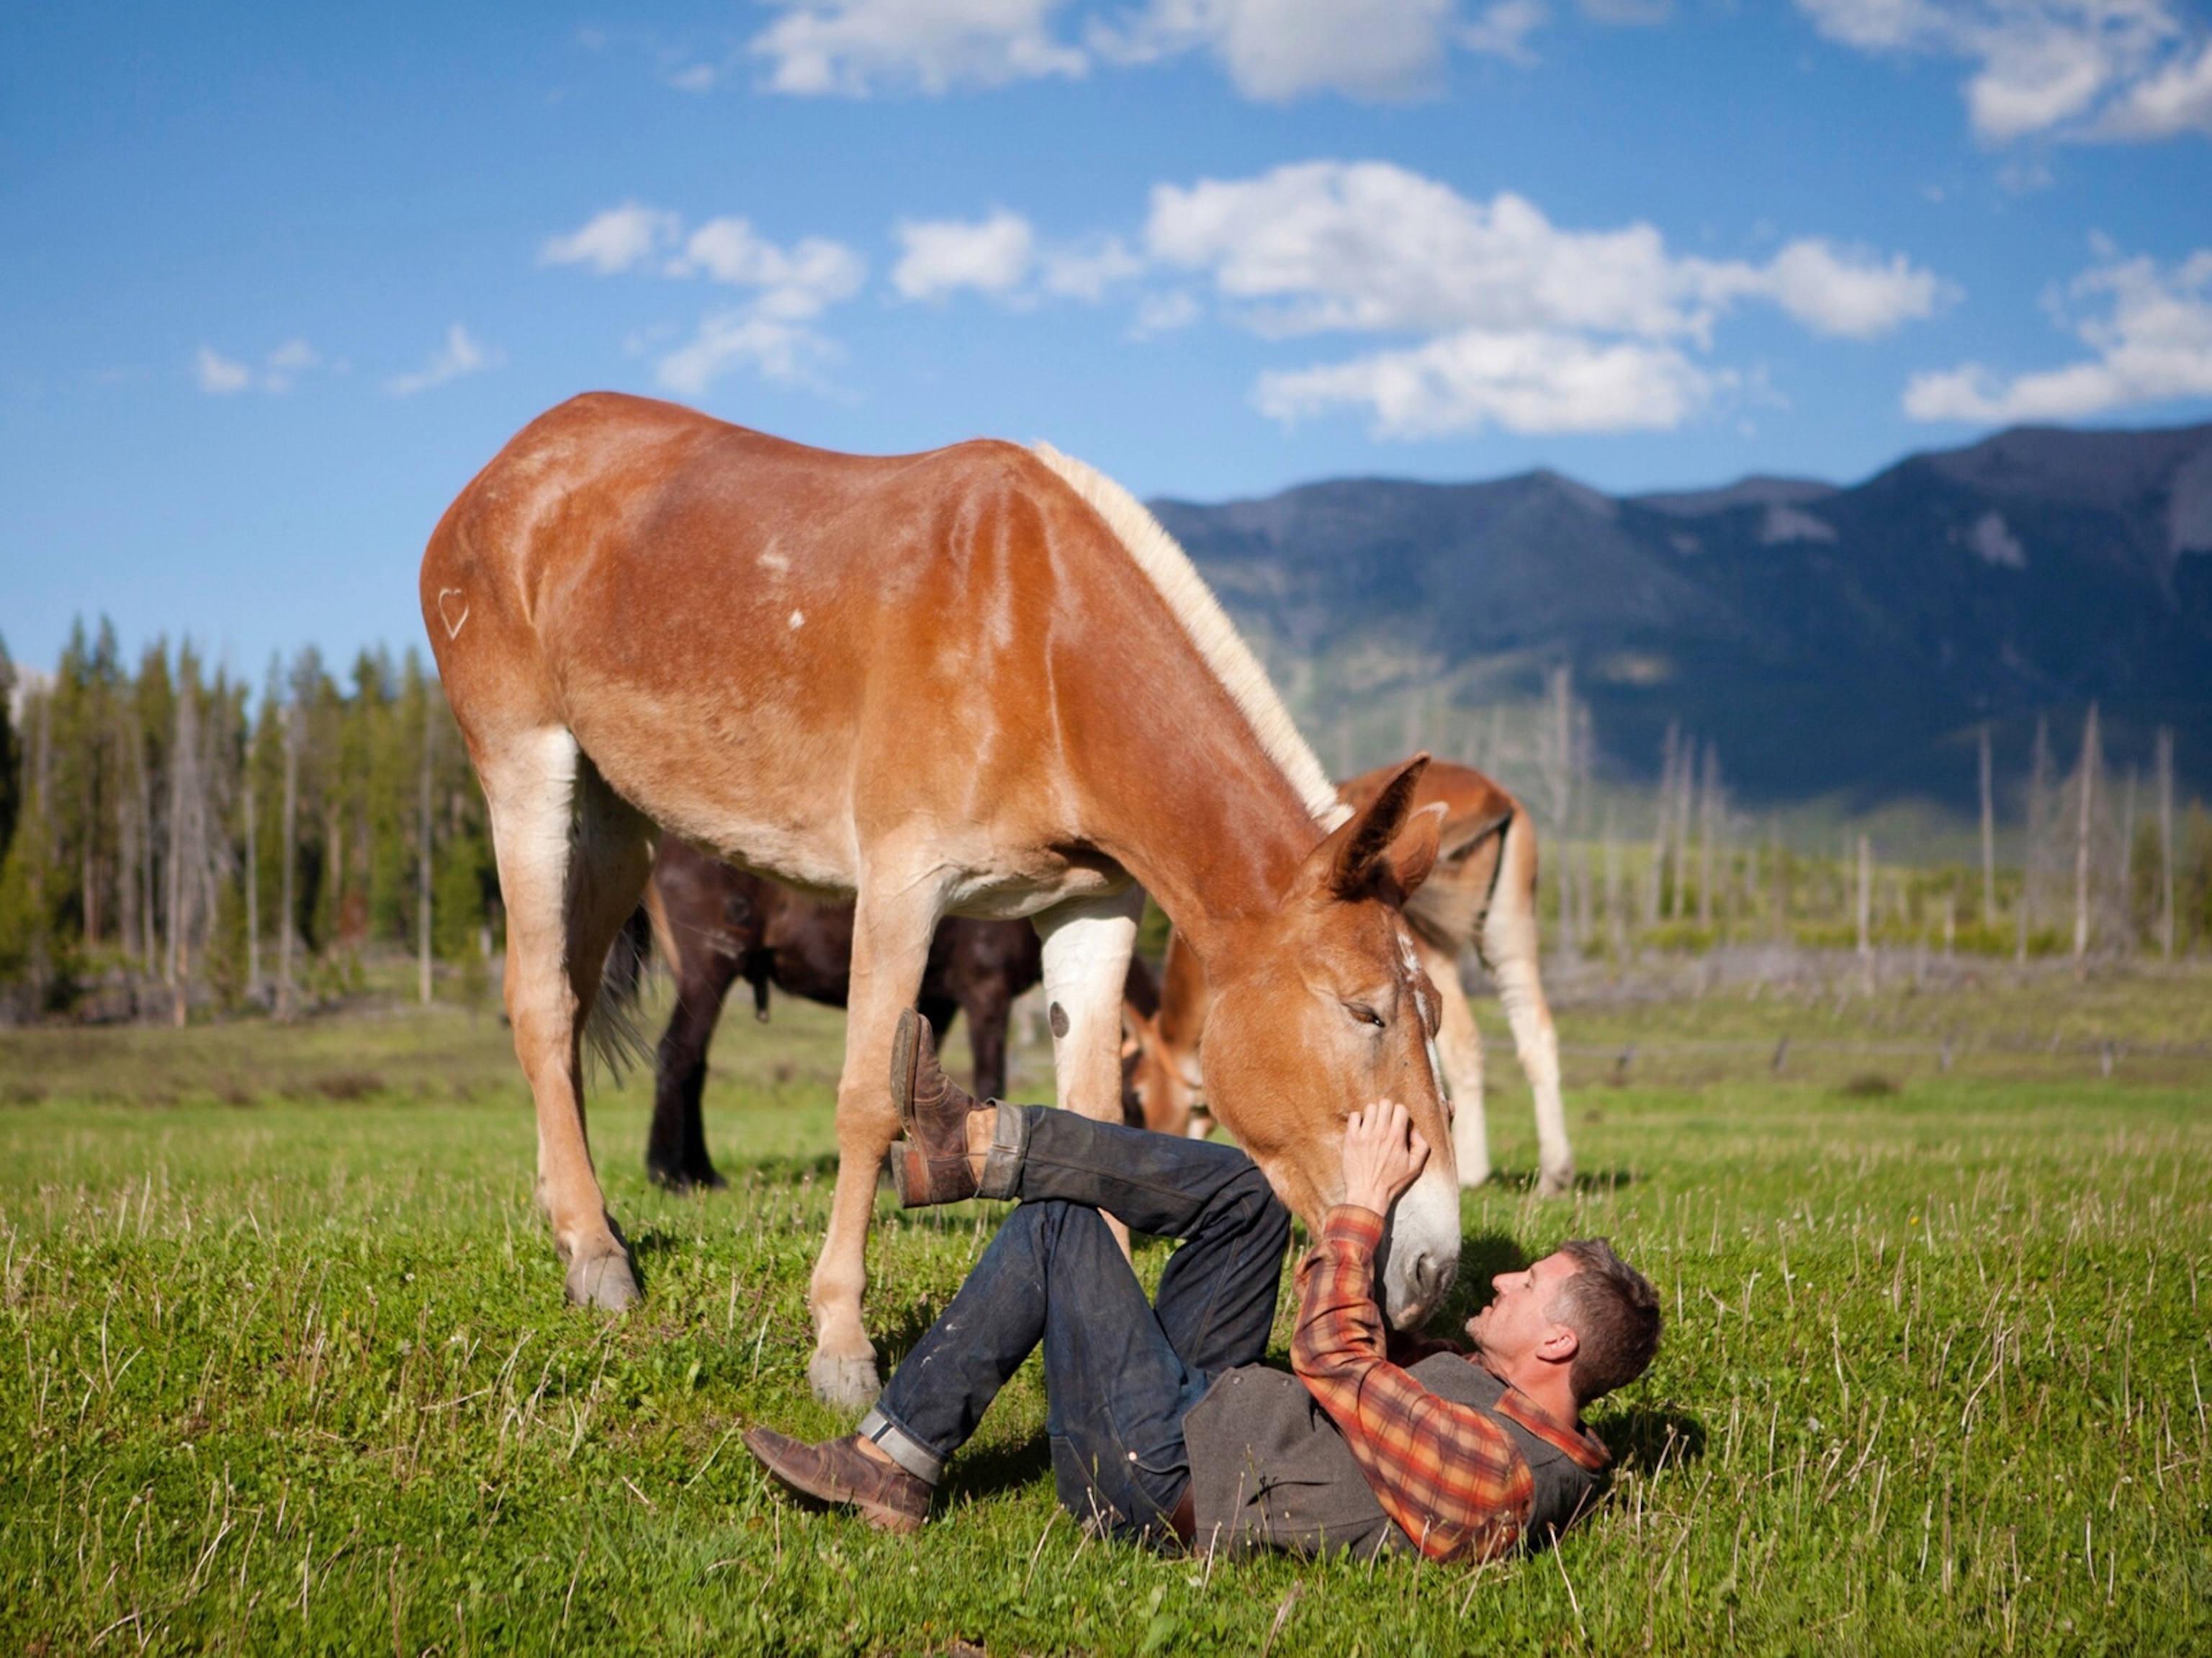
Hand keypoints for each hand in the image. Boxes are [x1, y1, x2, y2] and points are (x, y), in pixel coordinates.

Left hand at [1340, 1098, 1429, 1215]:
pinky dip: (1358, 1119)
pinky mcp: (1351, 1139)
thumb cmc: (1392, 1182)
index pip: (1400, 1109)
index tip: (1398, 1124)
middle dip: (1388, 1110)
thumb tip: (1414, 1129)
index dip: (1401, 1114)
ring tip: (1374, 1126)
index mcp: (1397, 1138)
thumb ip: (1421, 1146)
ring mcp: (1364, 1135)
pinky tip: (1361, 1129)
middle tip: (1386, 1122)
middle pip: (1385, 1103)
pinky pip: (1354, 1116)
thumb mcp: (1415, 1167)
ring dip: (1373, 1114)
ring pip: (1370, 1108)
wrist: (1367, 1194)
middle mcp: (1381, 1133)